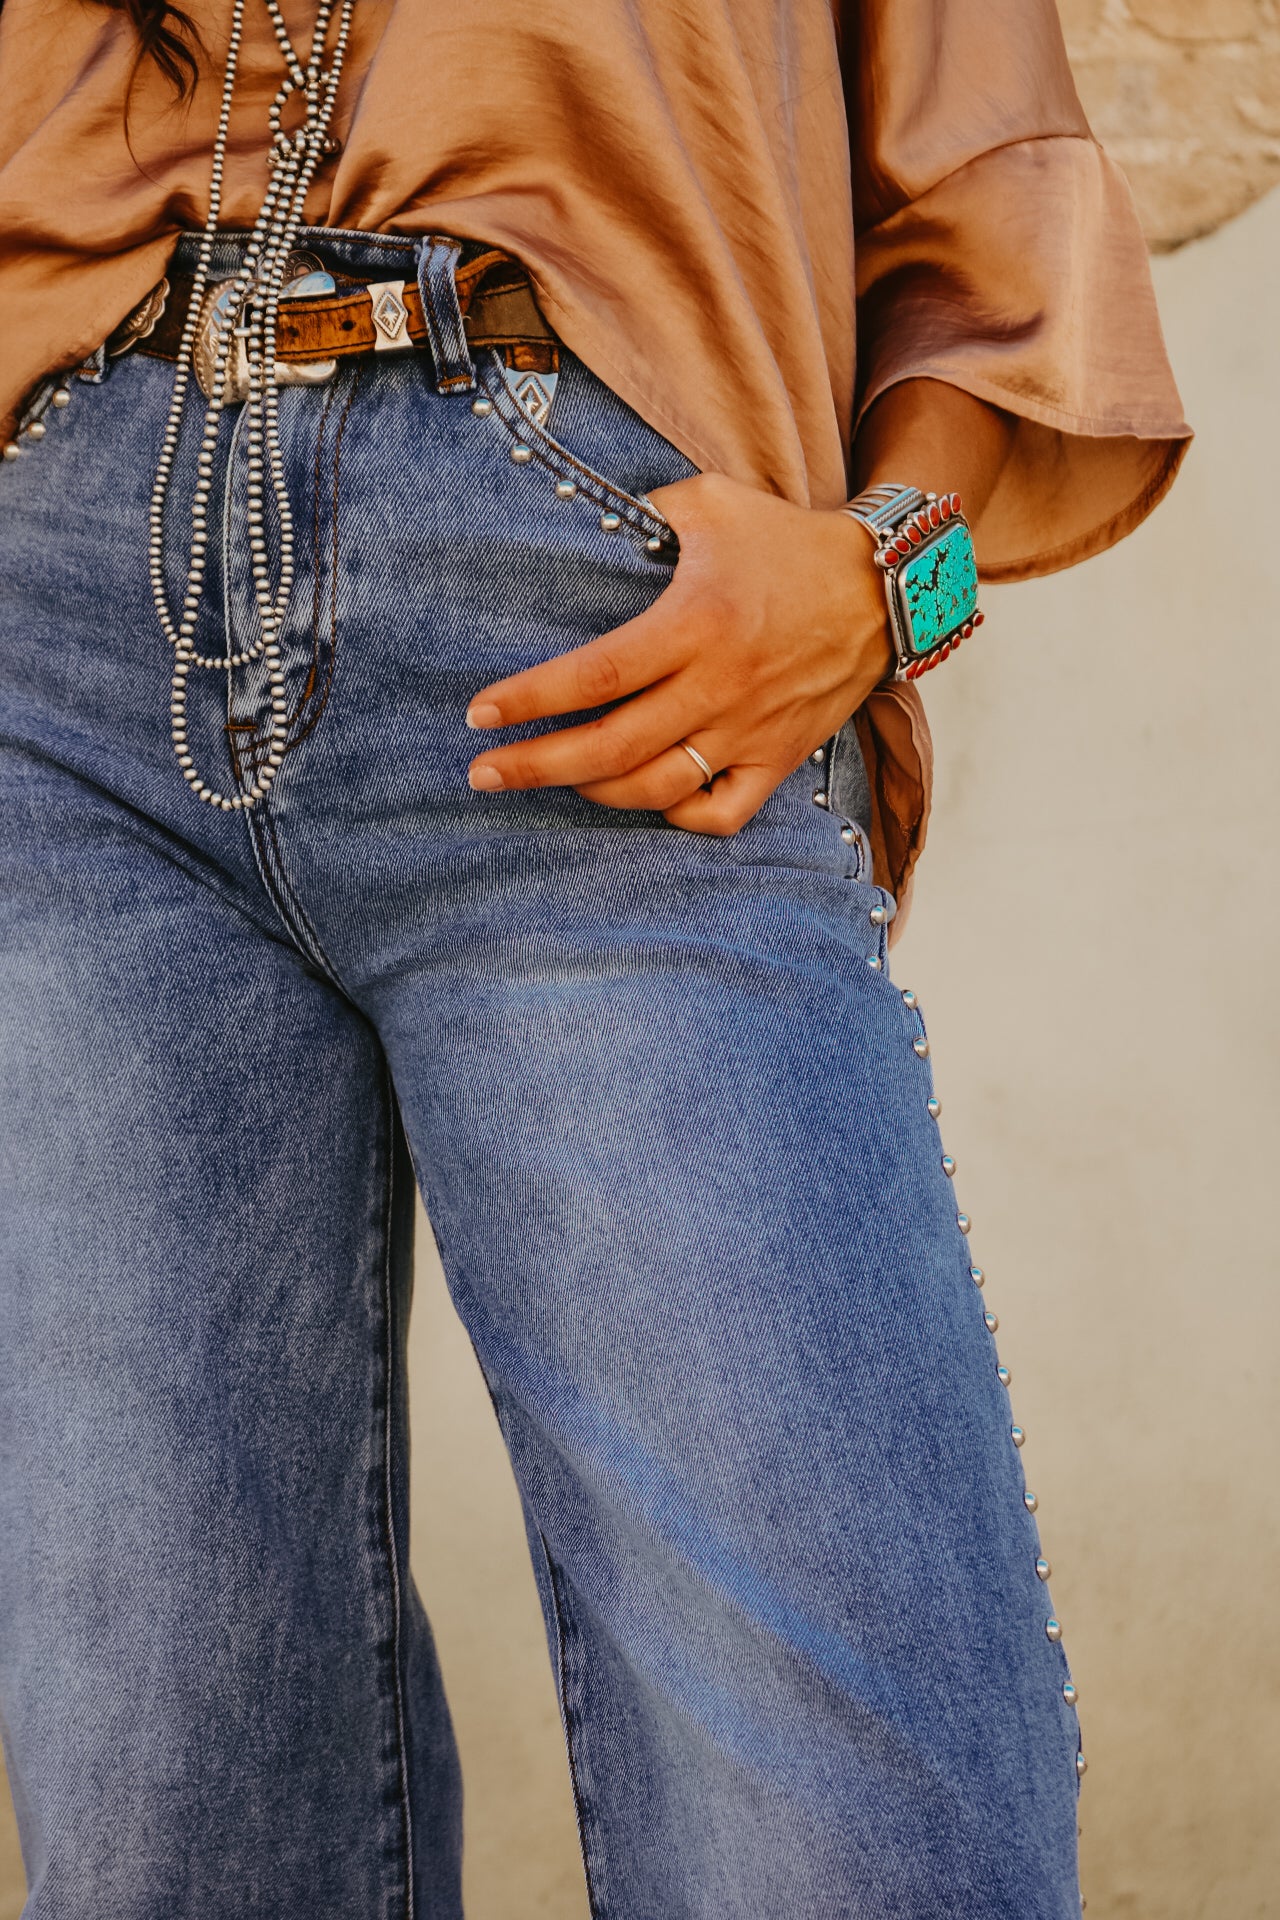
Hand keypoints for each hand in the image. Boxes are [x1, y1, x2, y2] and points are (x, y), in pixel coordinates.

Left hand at [465, 472, 893, 835]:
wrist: (885, 584)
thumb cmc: (787, 541)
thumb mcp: (712, 503)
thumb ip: (645, 512)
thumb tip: (583, 517)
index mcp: (694, 625)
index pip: (594, 677)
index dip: (529, 700)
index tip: (479, 714)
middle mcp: (718, 687)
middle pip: (611, 747)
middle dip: (537, 766)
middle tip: (483, 773)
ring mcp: (751, 730)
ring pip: (658, 788)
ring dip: (595, 793)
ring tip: (557, 780)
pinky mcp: (780, 756)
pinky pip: (723, 813)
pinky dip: (679, 817)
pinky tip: (648, 799)